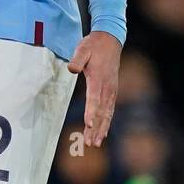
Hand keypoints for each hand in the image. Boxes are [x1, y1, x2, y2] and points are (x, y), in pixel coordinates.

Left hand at [68, 31, 121, 146]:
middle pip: (101, 111)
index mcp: (98, 78)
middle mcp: (107, 87)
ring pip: (106, 113)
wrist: (110, 39)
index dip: (91, 112)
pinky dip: (106, 122)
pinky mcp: (112, 91)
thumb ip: (77, 59)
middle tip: (89, 144)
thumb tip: (72, 68)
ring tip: (95, 143)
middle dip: (95, 128)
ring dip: (101, 129)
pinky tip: (102, 133)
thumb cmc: (94, 45)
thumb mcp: (83, 48)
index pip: (94, 98)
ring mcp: (111, 90)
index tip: (88, 125)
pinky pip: (110, 110)